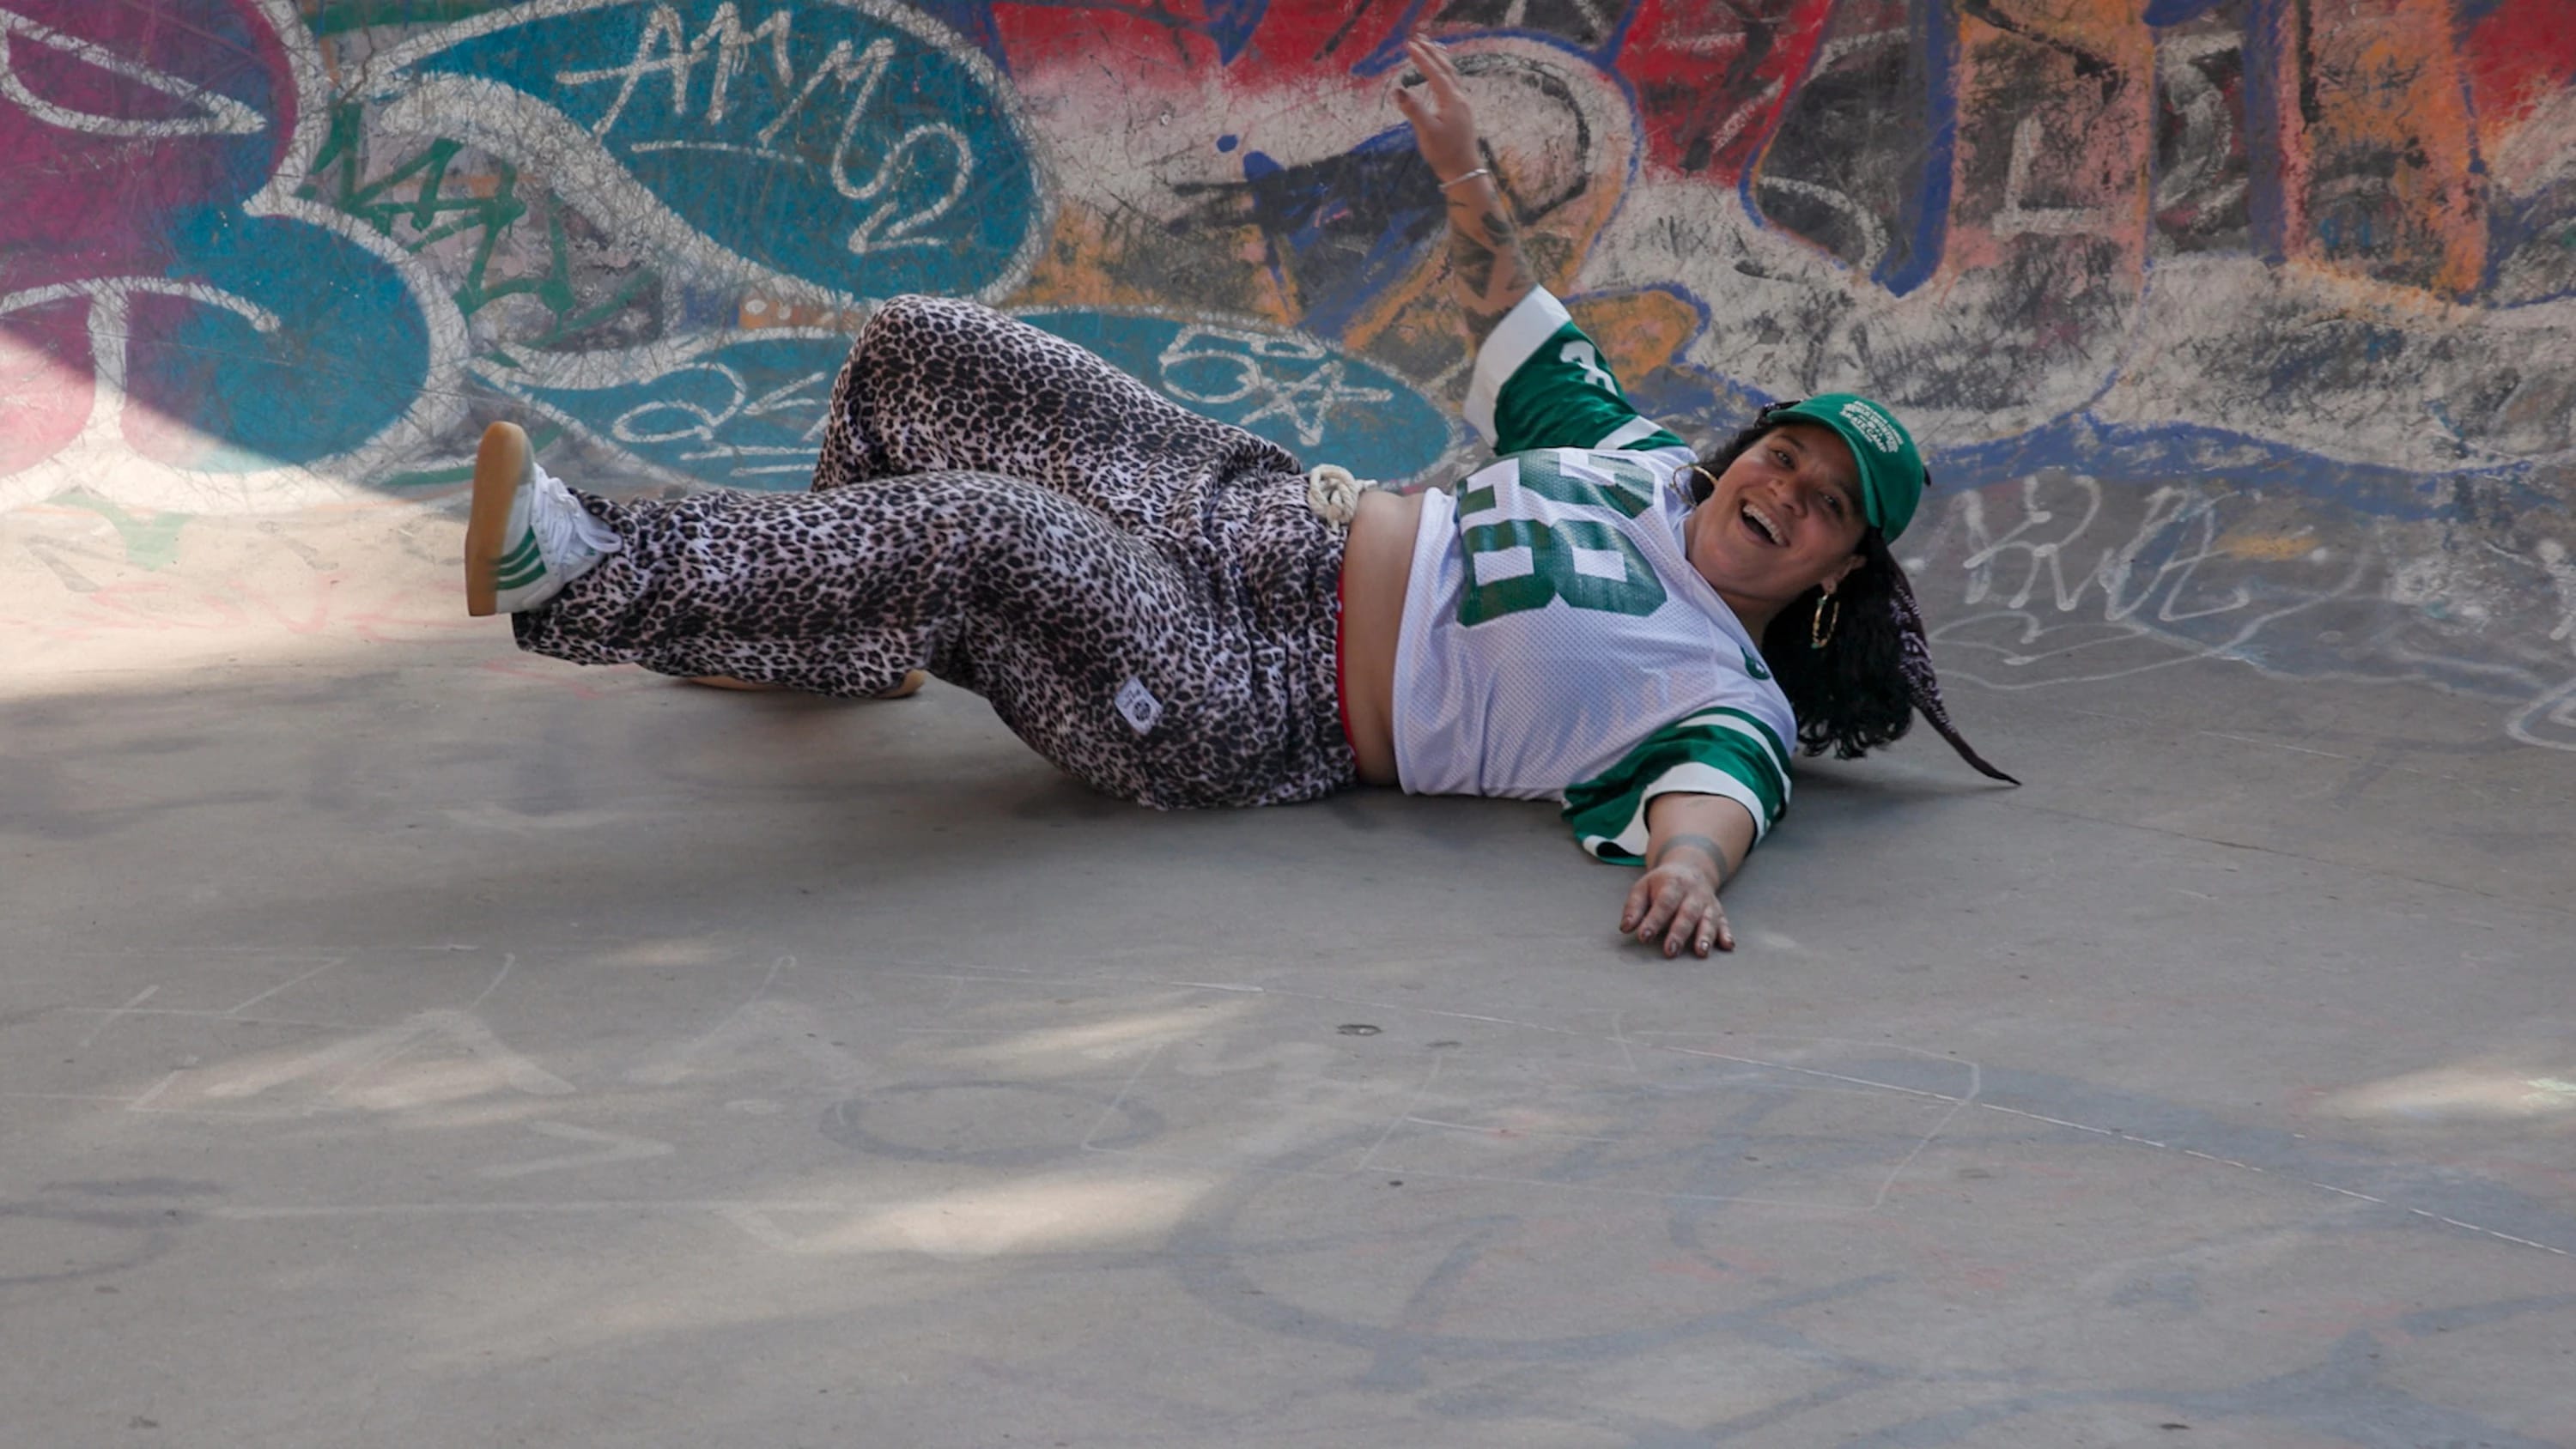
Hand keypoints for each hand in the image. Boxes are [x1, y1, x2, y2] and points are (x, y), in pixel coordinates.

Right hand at [1389, 36, 1484, 185]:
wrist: (1464, 170)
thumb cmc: (1444, 153)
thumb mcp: (1426, 132)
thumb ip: (1413, 110)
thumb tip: (1398, 90)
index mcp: (1451, 100)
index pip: (1435, 73)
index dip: (1422, 58)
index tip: (1410, 45)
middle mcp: (1459, 99)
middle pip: (1446, 69)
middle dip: (1432, 53)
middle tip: (1419, 39)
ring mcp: (1462, 106)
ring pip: (1451, 76)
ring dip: (1439, 61)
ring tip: (1429, 49)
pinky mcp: (1460, 113)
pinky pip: (1452, 85)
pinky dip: (1444, 73)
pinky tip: (1439, 76)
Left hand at [1620, 858, 1734, 958]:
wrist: (1691, 866)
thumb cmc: (1662, 883)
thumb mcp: (1644, 887)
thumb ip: (1634, 907)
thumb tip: (1626, 928)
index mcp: (1672, 884)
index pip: (1663, 903)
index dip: (1653, 920)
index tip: (1643, 937)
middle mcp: (1693, 893)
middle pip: (1687, 913)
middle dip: (1679, 933)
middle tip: (1670, 951)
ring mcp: (1707, 903)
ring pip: (1708, 919)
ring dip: (1705, 936)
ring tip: (1701, 952)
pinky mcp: (1718, 912)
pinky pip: (1724, 923)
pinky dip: (1726, 935)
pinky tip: (1728, 946)